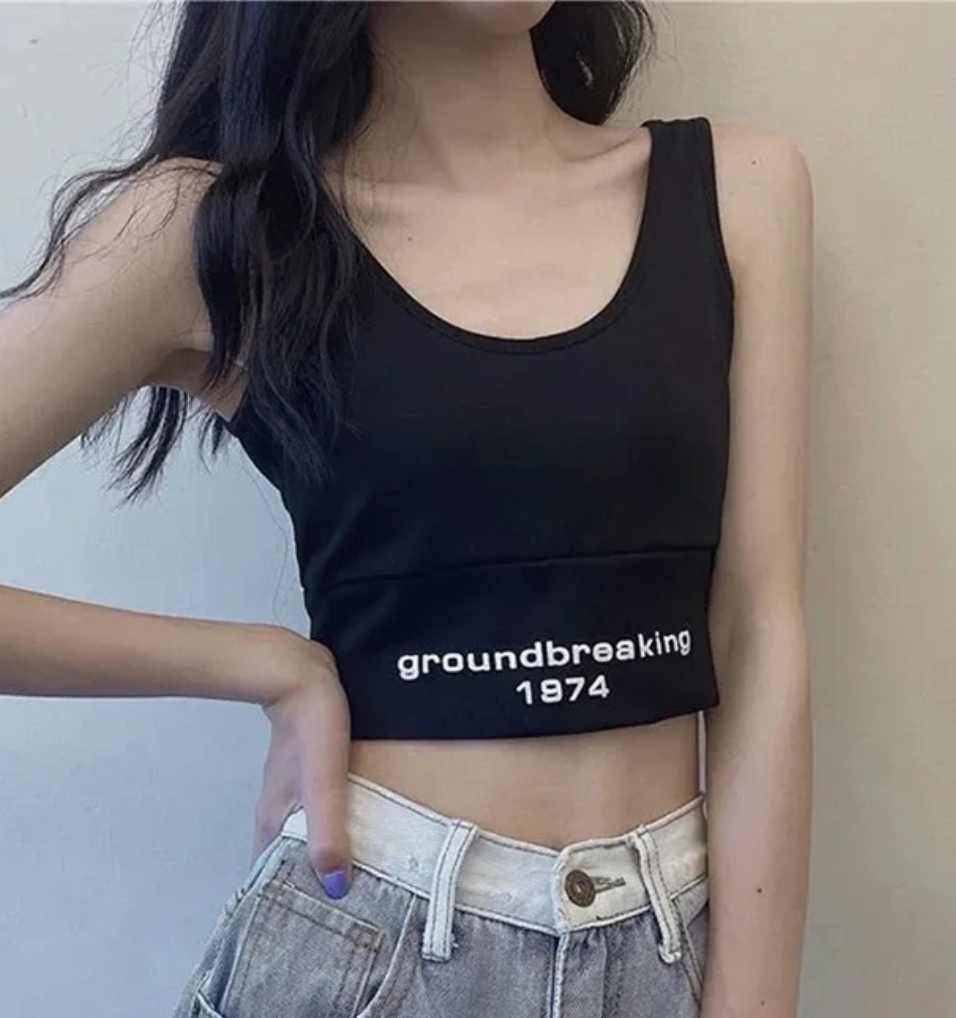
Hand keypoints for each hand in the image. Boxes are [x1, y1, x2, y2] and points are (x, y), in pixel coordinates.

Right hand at [251, 633, 353, 898]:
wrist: (302, 673)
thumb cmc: (312, 731)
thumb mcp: (323, 786)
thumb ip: (327, 835)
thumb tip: (336, 889)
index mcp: (274, 822)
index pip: (273, 880)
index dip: (291, 906)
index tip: (317, 932)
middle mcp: (278, 813)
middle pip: (291, 861)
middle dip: (313, 888)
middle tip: (349, 916)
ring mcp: (291, 793)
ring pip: (305, 838)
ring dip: (325, 859)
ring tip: (359, 884)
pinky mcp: (307, 773)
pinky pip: (317, 815)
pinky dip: (333, 832)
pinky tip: (357, 835)